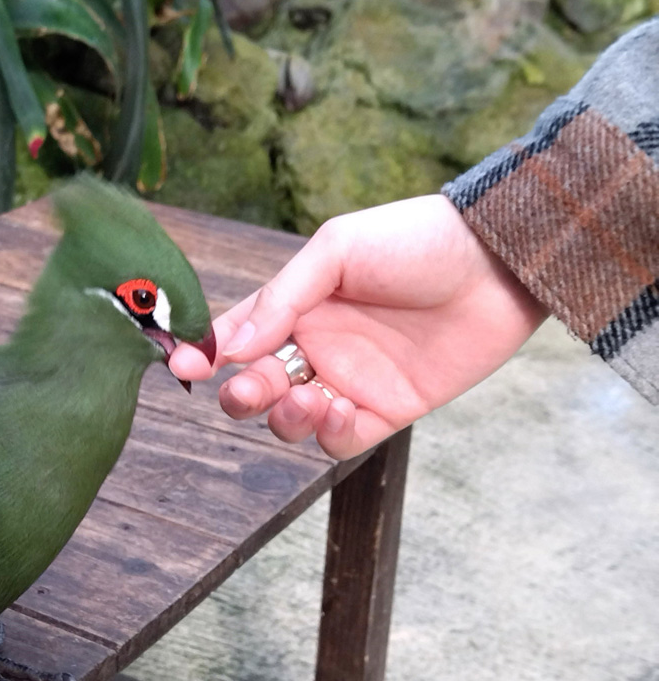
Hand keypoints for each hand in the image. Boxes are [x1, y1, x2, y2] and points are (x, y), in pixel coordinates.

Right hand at [169, 195, 547, 458]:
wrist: (498, 261)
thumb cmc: (414, 240)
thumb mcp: (337, 250)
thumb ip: (282, 297)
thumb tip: (230, 344)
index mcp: (296, 306)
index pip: (238, 337)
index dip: (205, 354)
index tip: (181, 365)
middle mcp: (317, 347)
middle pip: (257, 386)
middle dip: (241, 394)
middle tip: (244, 390)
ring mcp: (351, 381)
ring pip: (292, 420)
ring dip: (284, 417)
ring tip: (305, 396)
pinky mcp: (389, 410)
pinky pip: (341, 439)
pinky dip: (328, 433)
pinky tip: (337, 409)